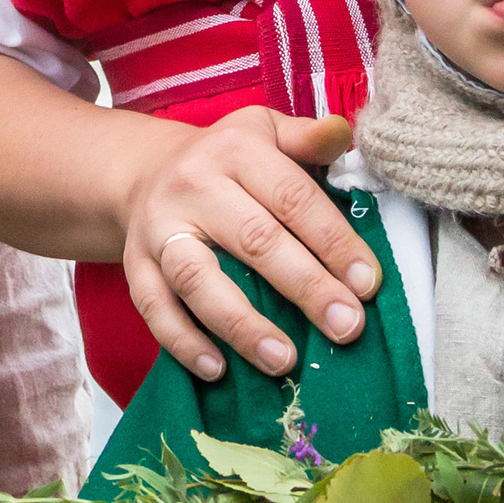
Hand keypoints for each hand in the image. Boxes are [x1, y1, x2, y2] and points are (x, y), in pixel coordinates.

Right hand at [116, 110, 376, 383]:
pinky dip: (183, 342)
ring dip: (242, 325)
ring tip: (283, 360)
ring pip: (198, 280)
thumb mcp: (267, 132)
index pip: (293, 198)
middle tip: (346, 327)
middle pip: (254, 240)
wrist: (145, 173)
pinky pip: (154, 309)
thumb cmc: (227, 162)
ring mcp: (159, 228)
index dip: (334, 242)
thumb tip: (345, 132)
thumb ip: (309, 138)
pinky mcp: (134, 265)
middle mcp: (192, 186)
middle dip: (306, 287)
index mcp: (236, 150)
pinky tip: (218, 370)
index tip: (369, 284)